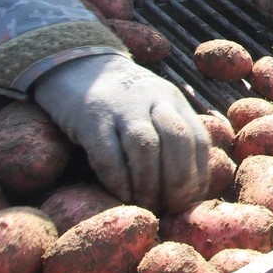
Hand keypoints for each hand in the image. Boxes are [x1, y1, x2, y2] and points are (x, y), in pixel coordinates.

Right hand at [33, 54, 210, 212]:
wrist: (74, 62)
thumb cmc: (121, 98)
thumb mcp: (155, 105)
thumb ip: (173, 134)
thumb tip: (190, 185)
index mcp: (174, 101)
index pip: (198, 140)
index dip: (198, 175)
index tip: (191, 203)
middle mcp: (153, 100)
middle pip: (177, 141)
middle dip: (178, 182)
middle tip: (170, 209)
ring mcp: (121, 107)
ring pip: (145, 147)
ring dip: (149, 184)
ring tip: (147, 207)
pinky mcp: (89, 117)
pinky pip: (107, 153)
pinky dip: (118, 179)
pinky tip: (121, 195)